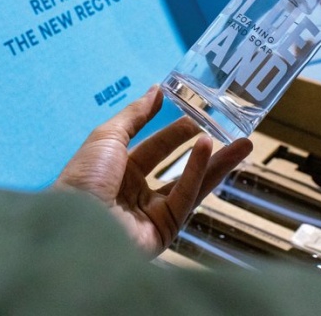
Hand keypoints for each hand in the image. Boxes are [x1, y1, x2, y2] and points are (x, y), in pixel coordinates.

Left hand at [54, 86, 251, 256]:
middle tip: (228, 129)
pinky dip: (199, 172)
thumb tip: (156, 89)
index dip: (174, 132)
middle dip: (202, 149)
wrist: (76, 226)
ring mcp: (150, 214)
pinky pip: (185, 197)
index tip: (197, 114)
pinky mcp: (164, 231)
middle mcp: (135, 194)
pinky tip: (210, 149)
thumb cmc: (83, 179)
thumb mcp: (107, 137)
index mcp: (117, 172)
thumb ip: (136, 115)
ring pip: (191, 185)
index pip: (153, 149)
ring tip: (245, 144)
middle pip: (177, 168)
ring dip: (217, 164)